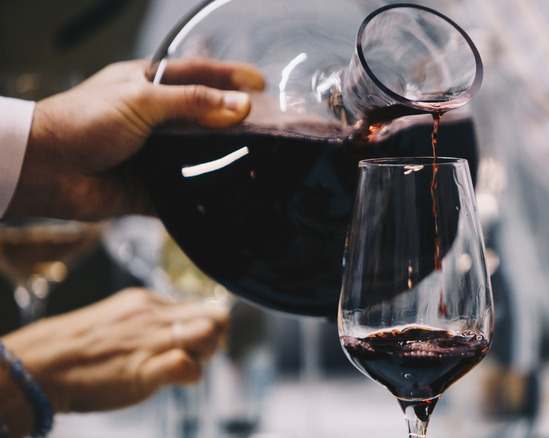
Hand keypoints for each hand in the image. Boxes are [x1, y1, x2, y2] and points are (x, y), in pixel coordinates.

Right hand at [0, 288, 229, 436]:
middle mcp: (154, 314)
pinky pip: (187, 365)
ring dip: (205, 355)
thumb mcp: (121, 320)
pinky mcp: (144, 369)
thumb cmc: (79, 350)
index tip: (194, 345)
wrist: (41, 366)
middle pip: (217, 317)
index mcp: (149, 300)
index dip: (208, 329)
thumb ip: (152, 321)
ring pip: (209, 334)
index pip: (204, 306)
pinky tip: (171, 379)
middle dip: (214, 340)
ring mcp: (150, 340)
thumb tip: (179, 331)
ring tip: (180, 368)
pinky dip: (189, 374)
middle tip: (194, 357)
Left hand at [4, 59, 264, 219]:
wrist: (45, 169)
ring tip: (262, 162)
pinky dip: (208, 196)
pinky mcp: (154, 189)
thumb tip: (241, 108)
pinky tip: (234, 196)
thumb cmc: (83, 122)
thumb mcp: (142, 101)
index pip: (200, 76)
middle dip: (237, 123)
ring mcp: (156, 155)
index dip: (231, 79)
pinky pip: (188, 193)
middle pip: (206, 119)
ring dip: (225, 160)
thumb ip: (193, 104)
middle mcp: (156, 120)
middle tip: (272, 127)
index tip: (263, 86)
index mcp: (149, 87)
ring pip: (200, 157)